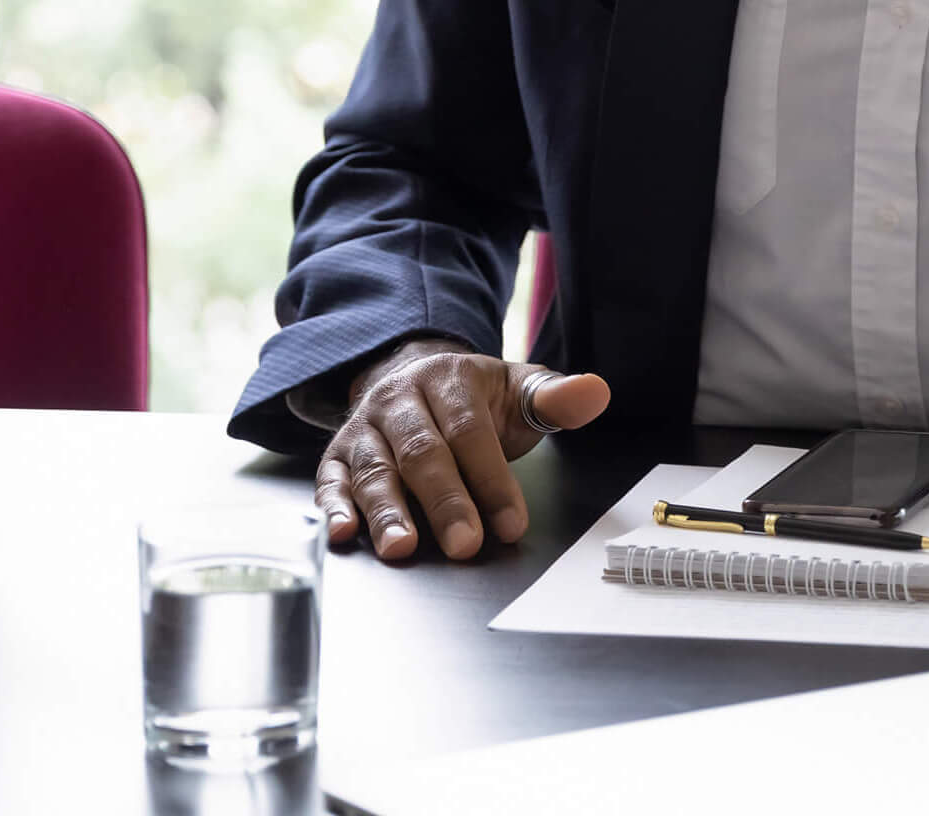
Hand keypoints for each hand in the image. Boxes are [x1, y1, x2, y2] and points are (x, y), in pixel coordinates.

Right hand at [314, 340, 610, 562]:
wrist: (416, 379)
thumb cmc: (476, 400)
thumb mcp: (519, 390)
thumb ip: (556, 398)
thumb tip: (597, 392)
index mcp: (450, 380)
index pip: (471, 432)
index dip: (492, 479)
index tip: (512, 524)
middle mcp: (401, 399)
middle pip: (422, 453)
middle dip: (445, 502)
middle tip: (464, 546)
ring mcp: (365, 427)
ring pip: (374, 469)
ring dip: (386, 511)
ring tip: (402, 549)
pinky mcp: (337, 454)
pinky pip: (331, 480)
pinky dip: (333, 507)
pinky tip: (342, 533)